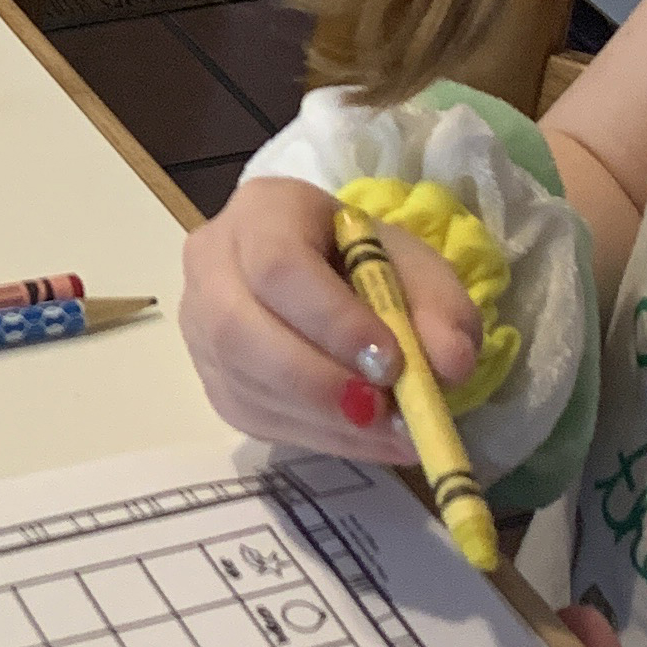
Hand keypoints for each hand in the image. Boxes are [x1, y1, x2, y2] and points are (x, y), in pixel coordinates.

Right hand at [177, 174, 481, 469]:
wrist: (328, 273)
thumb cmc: (369, 260)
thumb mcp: (417, 267)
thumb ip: (442, 308)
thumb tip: (448, 365)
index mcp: (263, 210)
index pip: (278, 266)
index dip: (332, 321)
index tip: (392, 363)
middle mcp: (212, 261)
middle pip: (239, 329)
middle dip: (318, 382)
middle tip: (387, 412)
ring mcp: (199, 322)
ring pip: (243, 381)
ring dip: (324, 419)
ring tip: (392, 432)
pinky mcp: (210, 376)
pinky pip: (251, 416)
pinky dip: (316, 436)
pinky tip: (364, 436)